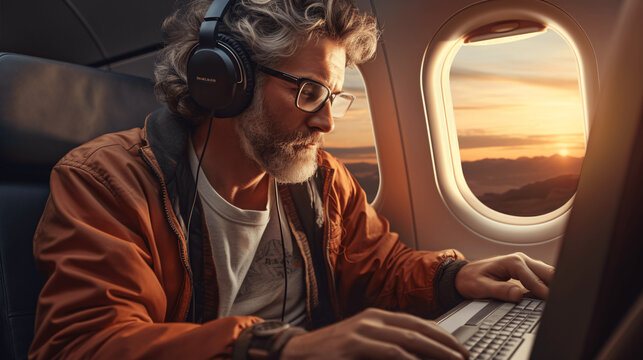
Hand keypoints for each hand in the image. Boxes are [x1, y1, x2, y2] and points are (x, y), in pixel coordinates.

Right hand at [281, 308, 467, 359]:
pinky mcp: (352, 345)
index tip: (460, 348)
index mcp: (376, 317)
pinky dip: (408, 359)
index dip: (441, 335)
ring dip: (434, 351)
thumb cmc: (333, 353)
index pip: (417, 322)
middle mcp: (371, 320)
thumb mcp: (364, 345)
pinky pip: (388, 352)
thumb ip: (388, 347)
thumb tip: (417, 355)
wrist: (297, 354)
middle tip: (465, 355)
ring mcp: (361, 331)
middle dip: (445, 343)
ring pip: (407, 339)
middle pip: (417, 328)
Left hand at [455, 252, 554, 301]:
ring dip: (552, 285)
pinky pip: (541, 277)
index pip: (535, 279)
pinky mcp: (525, 270)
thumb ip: (500, 291)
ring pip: (547, 273)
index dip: (544, 293)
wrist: (462, 275)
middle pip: (547, 272)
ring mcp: (524, 264)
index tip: (552, 305)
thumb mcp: (481, 287)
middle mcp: (521, 260)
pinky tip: (549, 297)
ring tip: (558, 301)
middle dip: (555, 286)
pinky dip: (547, 285)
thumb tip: (518, 295)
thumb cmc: (470, 279)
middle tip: (560, 303)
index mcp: (512, 262)